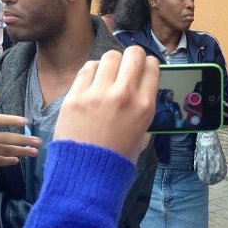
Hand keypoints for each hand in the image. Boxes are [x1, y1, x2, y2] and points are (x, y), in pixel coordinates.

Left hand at [54, 46, 159, 162]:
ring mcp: (97, 94)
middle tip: (125, 67)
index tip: (142, 71)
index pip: (152, 66)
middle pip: (133, 54)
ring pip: (109, 57)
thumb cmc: (116, 158)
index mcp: (145, 106)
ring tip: (107, 75)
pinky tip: (92, 81)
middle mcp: (124, 95)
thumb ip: (144, 112)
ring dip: (111, 63)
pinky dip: (92, 71)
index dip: (148, 65)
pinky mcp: (75, 96)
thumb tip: (143, 93)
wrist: (87, 173)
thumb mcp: (142, 136)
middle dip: (132, 57)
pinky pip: (87, 68)